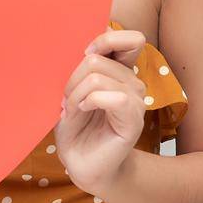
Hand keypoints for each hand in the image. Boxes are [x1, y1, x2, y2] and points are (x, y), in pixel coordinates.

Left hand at [55, 27, 147, 195]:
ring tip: (71, 109)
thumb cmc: (75, 126)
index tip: (82, 54)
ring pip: (98, 77)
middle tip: (66, 97)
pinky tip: (81, 112)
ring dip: (75, 94)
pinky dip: (89, 102)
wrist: (82, 163)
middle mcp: (132, 80)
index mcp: (120, 70)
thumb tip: (77, 46)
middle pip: (98, 58)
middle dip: (72, 77)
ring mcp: (136, 99)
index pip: (130, 39)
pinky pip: (113, 97)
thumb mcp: (72, 90)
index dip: (105, 39)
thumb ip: (80, 67)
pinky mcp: (133, 119)